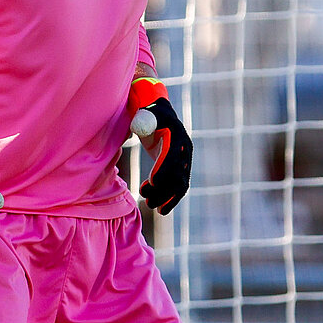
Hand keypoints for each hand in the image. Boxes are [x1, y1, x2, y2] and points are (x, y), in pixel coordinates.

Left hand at [128, 79, 191, 213]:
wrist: (160, 117)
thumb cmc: (149, 115)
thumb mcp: (145, 114)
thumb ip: (142, 119)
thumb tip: (137, 128)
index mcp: (176, 135)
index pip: (172, 154)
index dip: (164, 168)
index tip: (152, 183)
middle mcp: (185, 149)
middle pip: (178, 173)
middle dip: (163, 189)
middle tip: (146, 198)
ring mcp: (185, 161)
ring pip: (180, 184)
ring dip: (166, 197)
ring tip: (149, 204)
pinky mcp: (180, 169)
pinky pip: (179, 187)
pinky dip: (171, 198)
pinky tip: (160, 208)